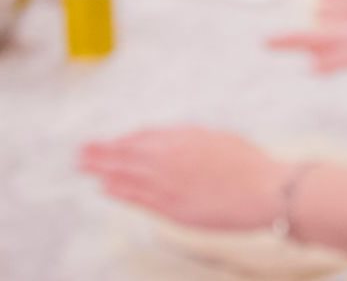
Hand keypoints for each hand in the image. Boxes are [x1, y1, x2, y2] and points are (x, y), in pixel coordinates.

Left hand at [80, 129, 285, 231]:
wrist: (265, 190)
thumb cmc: (247, 163)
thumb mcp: (216, 138)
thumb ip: (188, 139)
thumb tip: (170, 140)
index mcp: (181, 138)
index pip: (142, 137)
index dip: (124, 140)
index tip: (111, 143)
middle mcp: (169, 158)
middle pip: (126, 153)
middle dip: (102, 152)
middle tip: (81, 151)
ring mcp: (169, 184)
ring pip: (127, 175)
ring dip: (103, 170)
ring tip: (84, 167)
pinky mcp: (173, 208)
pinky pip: (139, 198)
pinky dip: (120, 191)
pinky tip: (106, 188)